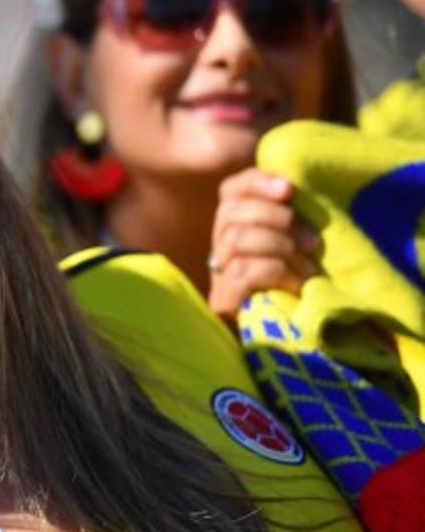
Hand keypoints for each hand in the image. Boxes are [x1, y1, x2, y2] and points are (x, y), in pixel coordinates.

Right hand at [207, 168, 319, 322]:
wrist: (286, 349)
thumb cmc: (298, 295)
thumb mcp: (298, 251)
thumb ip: (292, 224)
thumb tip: (298, 191)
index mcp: (235, 228)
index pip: (230, 190)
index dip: (256, 182)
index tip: (289, 188)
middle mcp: (219, 249)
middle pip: (230, 212)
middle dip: (276, 218)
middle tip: (313, 242)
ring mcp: (218, 277)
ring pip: (236, 239)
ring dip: (280, 247)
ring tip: (308, 268)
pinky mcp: (223, 302)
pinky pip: (243, 271)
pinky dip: (276, 271)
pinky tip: (297, 285)